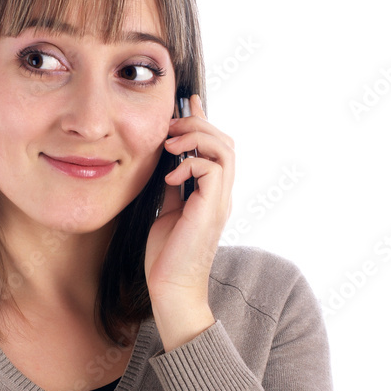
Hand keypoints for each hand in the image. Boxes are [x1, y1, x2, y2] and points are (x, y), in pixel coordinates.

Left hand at [144, 94, 234, 309]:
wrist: (170, 288)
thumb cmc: (166, 257)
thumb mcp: (165, 211)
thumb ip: (172, 187)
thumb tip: (166, 162)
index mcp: (211, 194)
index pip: (216, 148)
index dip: (203, 120)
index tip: (187, 102)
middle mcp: (221, 195)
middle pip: (225, 142)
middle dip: (198, 124)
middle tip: (170, 125)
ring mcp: (219, 201)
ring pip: (225, 149)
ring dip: (196, 137)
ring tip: (170, 144)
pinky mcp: (212, 209)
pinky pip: (213, 169)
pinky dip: (190, 163)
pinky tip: (170, 175)